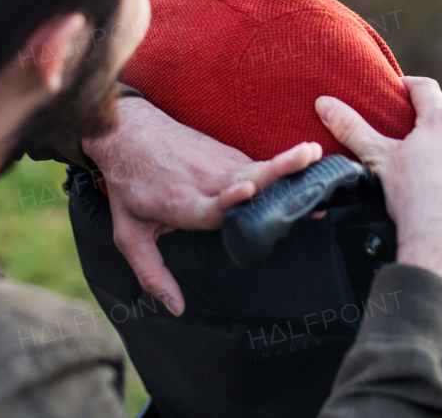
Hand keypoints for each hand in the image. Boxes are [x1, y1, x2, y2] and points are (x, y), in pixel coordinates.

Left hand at [83, 97, 321, 314]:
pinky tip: (304, 165)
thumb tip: (177, 308)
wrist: (126, 132)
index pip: (211, 204)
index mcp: (182, 203)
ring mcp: (218, 164)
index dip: (231, 199)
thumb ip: (151, 273)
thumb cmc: (128, 185)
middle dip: (278, 170)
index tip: (249, 190)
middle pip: (247, 177)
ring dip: (287, 162)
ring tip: (315, 156)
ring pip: (258, 167)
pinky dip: (280, 166)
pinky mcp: (226, 153)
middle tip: (309, 160)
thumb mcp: (128, 234)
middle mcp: (204, 181)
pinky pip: (257, 164)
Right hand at [314, 77, 441, 296]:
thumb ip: (351, 127)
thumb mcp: (377, 160)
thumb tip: (324, 103)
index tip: (401, 92)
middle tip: (416, 138)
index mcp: (440, 120)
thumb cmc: (410, 198)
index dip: (410, 87)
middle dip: (433, 122)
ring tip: (439, 165)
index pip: (425, 88)